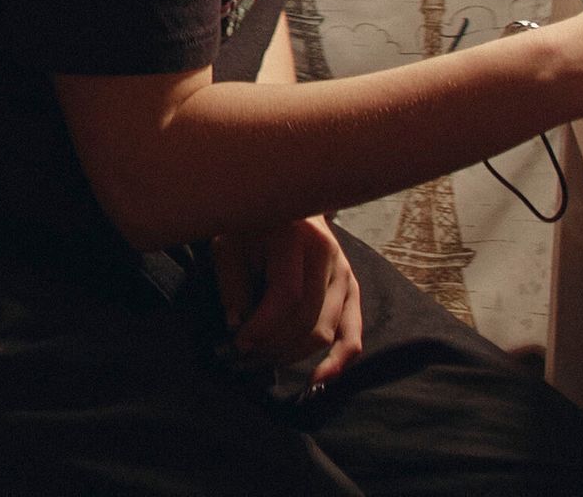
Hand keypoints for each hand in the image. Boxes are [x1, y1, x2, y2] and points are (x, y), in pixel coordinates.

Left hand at [216, 215, 361, 383]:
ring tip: (263, 362)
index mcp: (296, 236)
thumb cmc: (250, 225)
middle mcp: (329, 254)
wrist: (283, 204)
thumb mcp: (229, 244)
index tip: (238, 342)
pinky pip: (353, 332)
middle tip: (245, 358)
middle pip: (308, 319)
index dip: (263, 326)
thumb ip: (232, 285)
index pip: (287, 296)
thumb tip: (238, 327)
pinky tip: (319, 379)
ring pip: (326, 330)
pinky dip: (339, 360)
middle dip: (274, 346)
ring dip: (293, 355)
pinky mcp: (352, 288)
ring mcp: (345, 272)